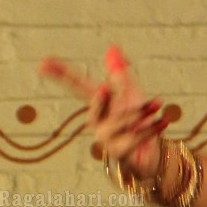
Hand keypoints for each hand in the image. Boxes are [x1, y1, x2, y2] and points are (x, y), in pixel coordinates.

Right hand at [38, 45, 169, 184]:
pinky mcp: (118, 154)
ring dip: (141, 112)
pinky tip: (164, 120)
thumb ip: (122, 74)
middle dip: (104, 96)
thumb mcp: (133, 95)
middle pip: (95, 103)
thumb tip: (111, 48)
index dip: (60, 73)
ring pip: (119, 121)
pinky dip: (150, 128)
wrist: (151, 158)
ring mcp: (104, 139)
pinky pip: (133, 138)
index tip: (42, 63)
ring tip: (159, 103)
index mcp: (98, 103)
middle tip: (106, 88)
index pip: (76, 84)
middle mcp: (96, 121)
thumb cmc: (139, 124)